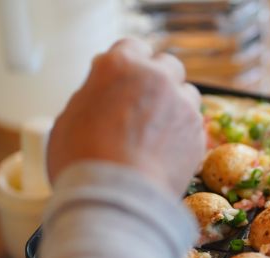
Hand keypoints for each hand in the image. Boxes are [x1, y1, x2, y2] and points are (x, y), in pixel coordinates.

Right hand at [47, 38, 203, 195]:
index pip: (134, 47)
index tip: (128, 80)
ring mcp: (183, 106)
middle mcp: (157, 78)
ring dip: (177, 107)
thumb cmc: (83, 160)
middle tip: (146, 104)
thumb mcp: (71, 116)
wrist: (118, 197)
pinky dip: (184, 135)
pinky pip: (195, 126)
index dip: (131, 65)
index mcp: (120, 65)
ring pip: (188, 95)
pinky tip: (167, 153)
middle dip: (160, 81)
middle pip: (168, 66)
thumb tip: (105, 96)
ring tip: (158, 133)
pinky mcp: (198, 135)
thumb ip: (95, 96)